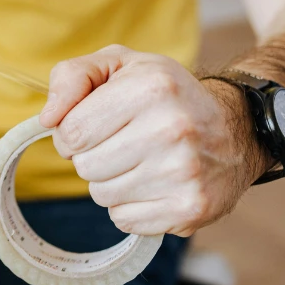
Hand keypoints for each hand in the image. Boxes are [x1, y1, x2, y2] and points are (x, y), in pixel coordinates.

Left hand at [39, 45, 269, 236]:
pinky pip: (124, 219)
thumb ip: (71, 78)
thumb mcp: (119, 65)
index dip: (71, 132)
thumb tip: (48, 118)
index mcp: (150, 88)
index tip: (94, 125)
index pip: (70, 132)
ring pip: (102, 195)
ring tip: (141, 161)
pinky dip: (131, 206)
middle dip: (92, 156)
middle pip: (84, 166)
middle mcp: (172, 129)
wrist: (236, 128)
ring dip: (111, 181)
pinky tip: (155, 184)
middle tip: (123, 142)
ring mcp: (184, 173)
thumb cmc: (164, 95)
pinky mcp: (191, 208)